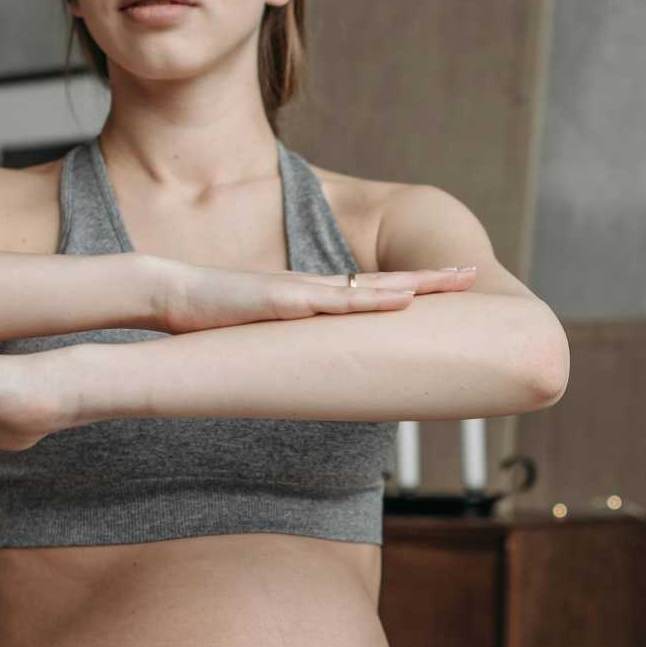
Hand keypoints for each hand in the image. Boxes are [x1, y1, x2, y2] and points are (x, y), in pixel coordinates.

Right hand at [154, 258, 476, 333]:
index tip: (448, 288)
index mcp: (312, 298)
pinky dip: (372, 302)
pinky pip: (336, 302)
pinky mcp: (284, 301)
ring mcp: (302, 292)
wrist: (171, 295)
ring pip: (372, 289)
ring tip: (456, 281)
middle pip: (385, 284)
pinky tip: (401, 300)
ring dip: (417, 286)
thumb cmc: (212, 320)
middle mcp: (315, 290)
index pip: (372, 292)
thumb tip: (308, 372)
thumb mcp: (262, 339)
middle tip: (474, 274)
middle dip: (432, 281)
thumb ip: (289, 349)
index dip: (412, 290)